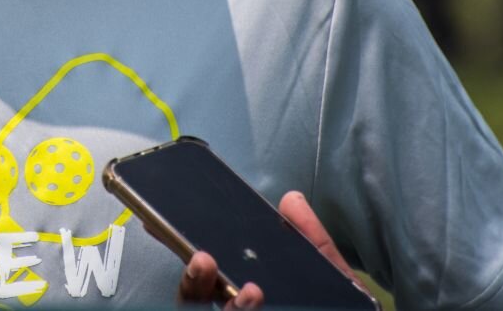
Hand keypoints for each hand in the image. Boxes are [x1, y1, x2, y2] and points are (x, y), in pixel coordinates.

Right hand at [173, 191, 366, 307]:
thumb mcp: (335, 284)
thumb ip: (314, 243)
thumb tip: (291, 201)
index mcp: (246, 296)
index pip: (207, 276)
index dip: (185, 250)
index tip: (166, 225)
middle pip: (194, 301)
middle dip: (193, 281)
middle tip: (204, 258)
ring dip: (223, 304)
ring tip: (251, 292)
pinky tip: (256, 302)